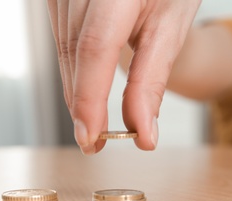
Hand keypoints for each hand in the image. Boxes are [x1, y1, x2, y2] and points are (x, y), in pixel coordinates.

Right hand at [47, 0, 200, 153]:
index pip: (95, 47)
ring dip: (76, 91)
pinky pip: (61, 40)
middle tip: (94, 141)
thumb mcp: (170, 28)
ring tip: (92, 122)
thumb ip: (151, 80)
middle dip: (82, 103)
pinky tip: (84, 90)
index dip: (89, 97)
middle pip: (74, 52)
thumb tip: (142, 131)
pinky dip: (74, 71)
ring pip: (63, 50)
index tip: (91, 137)